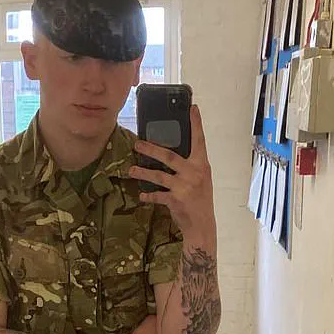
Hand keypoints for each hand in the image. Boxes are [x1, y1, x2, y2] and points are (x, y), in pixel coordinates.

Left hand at [129, 105, 215, 239]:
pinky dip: (148, 195)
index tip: (192, 108)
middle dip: (151, 150)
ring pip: (158, 176)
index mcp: (202, 165)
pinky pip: (157, 195)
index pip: (199, 141)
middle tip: (138, 144)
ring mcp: (184, 187)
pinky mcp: (175, 200)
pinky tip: (141, 195)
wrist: (203, 225)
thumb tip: (171, 155)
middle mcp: (194, 173)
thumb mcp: (201, 180)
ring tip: (131, 171)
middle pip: (169, 156)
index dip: (196, 124)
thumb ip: (190, 167)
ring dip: (143, 173)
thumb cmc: (200, 200)